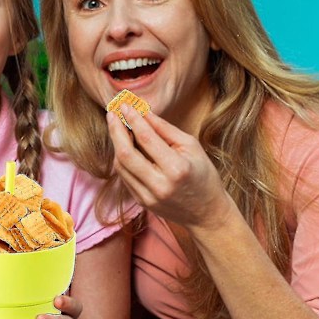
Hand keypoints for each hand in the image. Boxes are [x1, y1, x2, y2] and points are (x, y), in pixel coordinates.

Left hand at [107, 107, 232, 230]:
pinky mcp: (141, 201)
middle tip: (111, 112)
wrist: (206, 213)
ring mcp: (148, 196)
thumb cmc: (203, 175)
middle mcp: (159, 185)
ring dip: (116, 143)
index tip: (124, 104)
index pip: (147, 139)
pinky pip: (124, 176)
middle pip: (126, 154)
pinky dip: (121, 158)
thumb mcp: (191, 147)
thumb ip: (165, 129)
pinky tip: (123, 145)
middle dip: (116, 130)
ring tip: (117, 126)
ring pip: (121, 166)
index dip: (133, 119)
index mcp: (176, 169)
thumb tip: (143, 112)